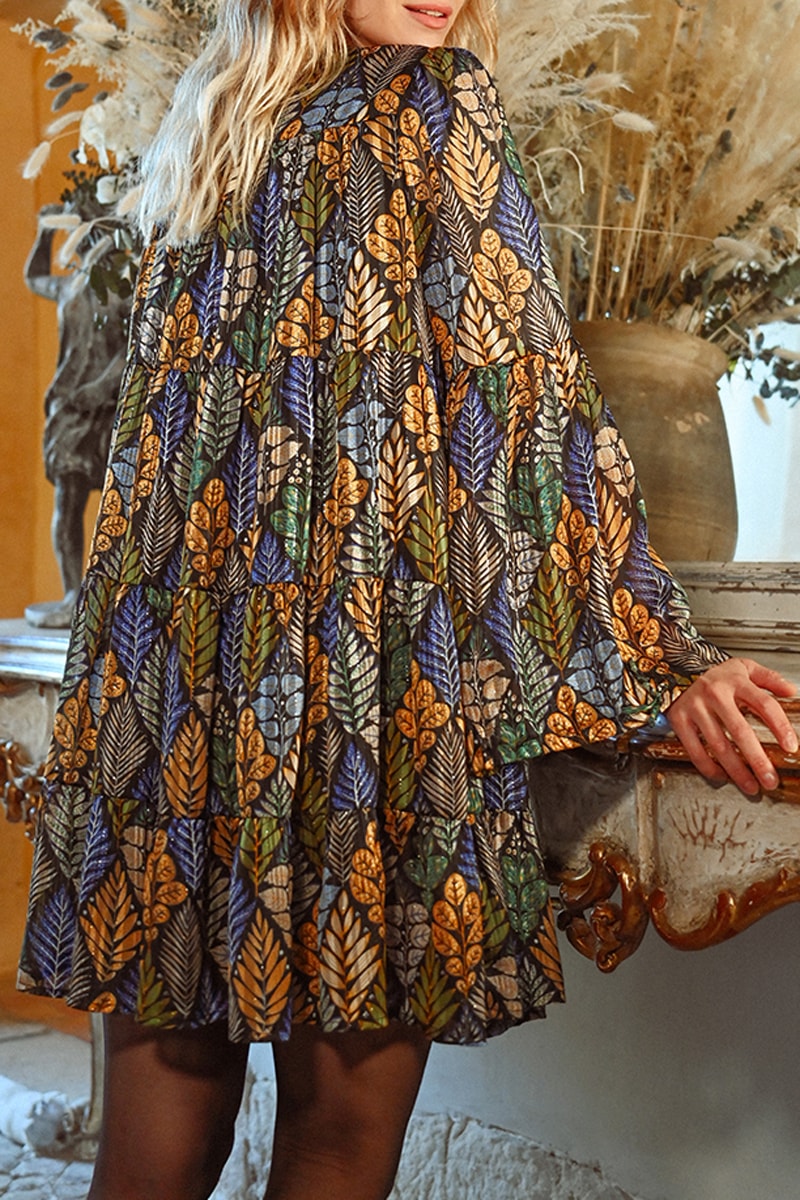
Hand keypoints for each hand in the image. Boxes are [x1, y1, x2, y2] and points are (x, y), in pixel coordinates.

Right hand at [666, 658, 797, 795]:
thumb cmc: (716, 675)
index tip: (790, 746)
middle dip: (757, 760)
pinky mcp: (679, 720)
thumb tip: (791, 691)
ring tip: (751, 786)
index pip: (764, 705)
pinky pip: (695, 751)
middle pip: (740, 731)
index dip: (780, 727)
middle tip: (770, 779)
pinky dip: (710, 768)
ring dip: (736, 770)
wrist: (676, 671)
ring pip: (718, 745)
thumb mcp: (744, 667)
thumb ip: (769, 678)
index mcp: (736, 681)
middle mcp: (715, 694)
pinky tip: (723, 777)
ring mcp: (695, 708)